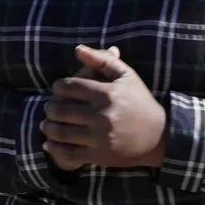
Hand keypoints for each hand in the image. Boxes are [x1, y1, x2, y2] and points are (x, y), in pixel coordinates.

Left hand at [42, 45, 166, 171]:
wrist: (158, 137)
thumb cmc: (139, 101)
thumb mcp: (126, 75)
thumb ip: (102, 60)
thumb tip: (77, 49)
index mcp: (106, 94)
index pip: (69, 87)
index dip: (58, 86)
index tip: (58, 88)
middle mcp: (101, 116)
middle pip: (61, 110)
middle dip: (50, 107)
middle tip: (49, 107)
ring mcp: (99, 138)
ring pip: (61, 132)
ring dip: (48, 127)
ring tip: (46, 123)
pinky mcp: (98, 156)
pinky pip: (68, 153)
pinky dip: (54, 148)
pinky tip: (50, 142)